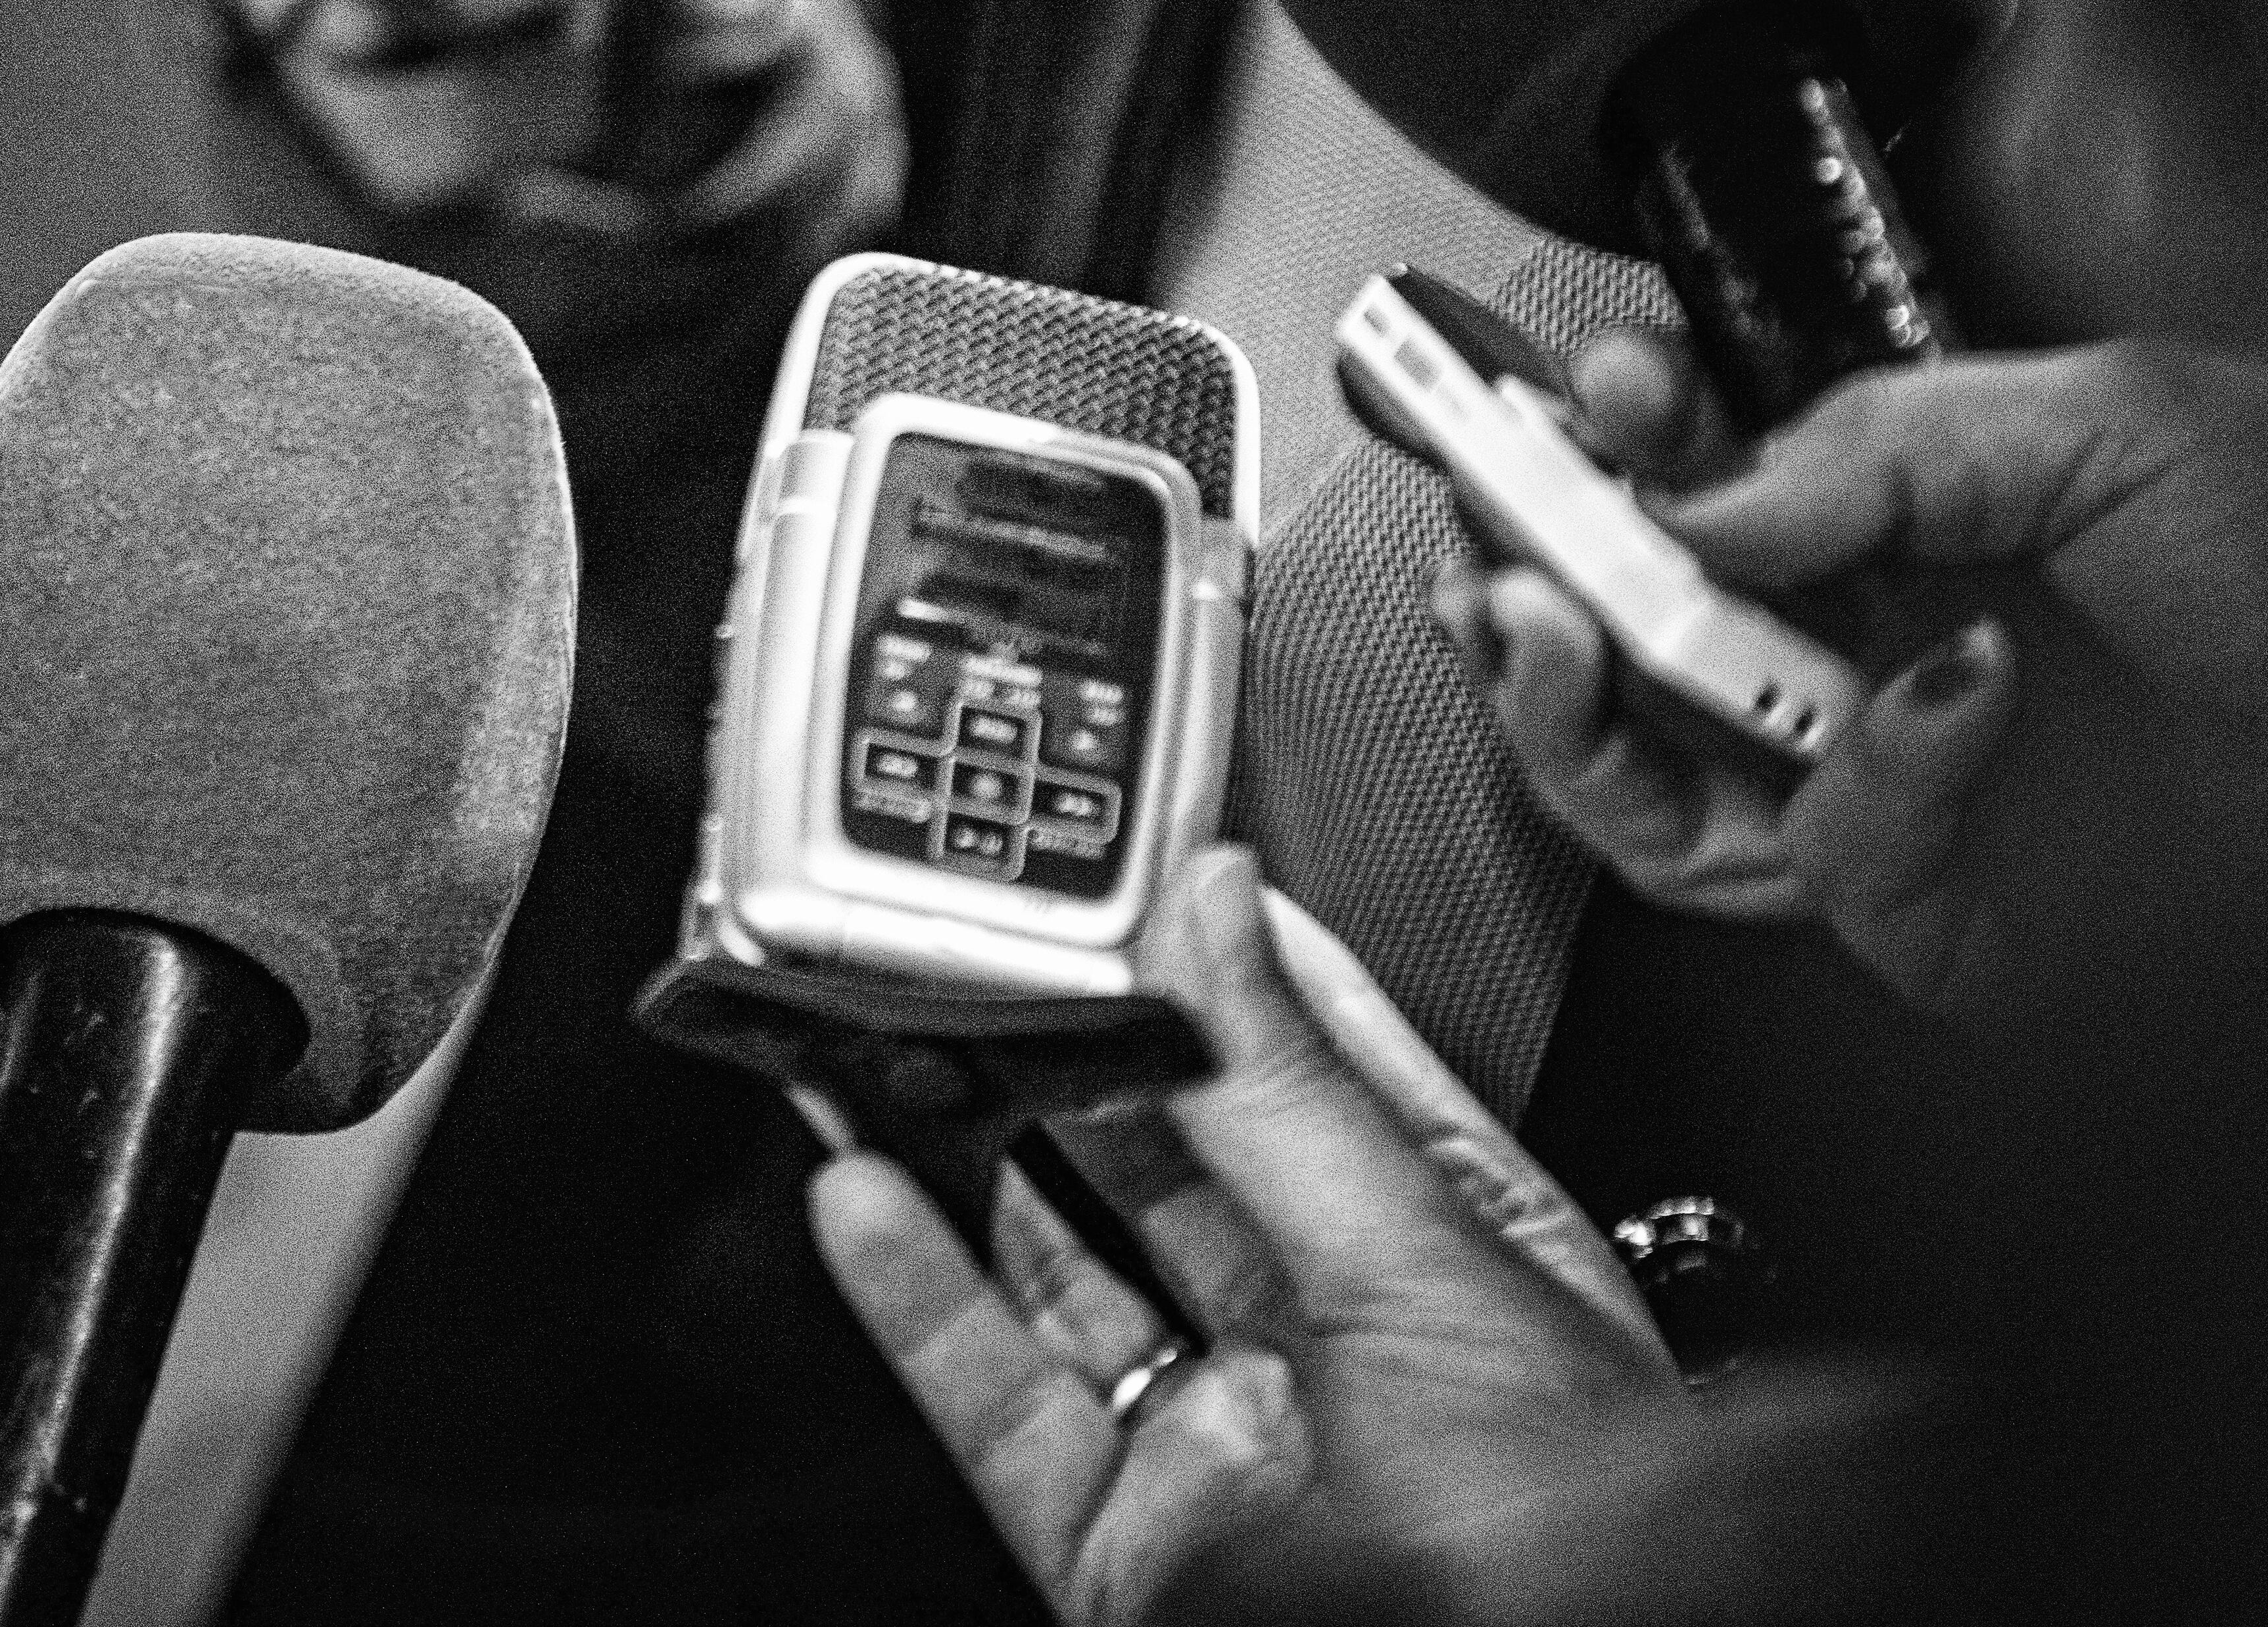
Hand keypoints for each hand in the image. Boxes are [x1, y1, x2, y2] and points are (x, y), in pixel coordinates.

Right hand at [809, 848, 1682, 1622]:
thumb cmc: (1565, 1557)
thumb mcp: (1430, 1277)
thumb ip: (1292, 1096)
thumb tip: (1222, 910)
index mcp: (1458, 1263)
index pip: (1316, 1070)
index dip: (1221, 968)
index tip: (1130, 877)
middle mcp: (1336, 1349)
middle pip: (1168, 1161)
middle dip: (1066, 1049)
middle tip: (971, 948)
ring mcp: (1221, 1445)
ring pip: (1062, 1268)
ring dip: (963, 1155)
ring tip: (885, 1044)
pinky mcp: (1120, 1539)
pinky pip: (998, 1402)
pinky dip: (918, 1299)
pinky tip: (868, 1201)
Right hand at [1431, 330, 2267, 1008]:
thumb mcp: (2125, 423)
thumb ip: (1879, 436)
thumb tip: (1694, 492)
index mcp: (1910, 504)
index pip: (1694, 460)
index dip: (1598, 429)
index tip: (1548, 396)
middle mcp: (1865, 636)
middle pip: (1618, 618)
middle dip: (1522, 576)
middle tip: (1492, 541)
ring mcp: (1873, 771)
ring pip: (1638, 766)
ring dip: (1576, 702)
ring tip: (1570, 632)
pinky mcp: (1908, 900)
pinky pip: (1799, 851)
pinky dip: (1860, 780)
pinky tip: (1941, 709)